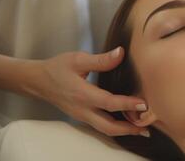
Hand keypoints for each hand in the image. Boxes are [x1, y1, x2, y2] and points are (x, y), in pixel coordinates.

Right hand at [30, 47, 148, 136]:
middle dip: (129, 128)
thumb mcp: (78, 59)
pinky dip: (115, 128)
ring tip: (141, 129)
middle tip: (146, 126)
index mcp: (82, 94)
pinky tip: (126, 124)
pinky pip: (100, 127)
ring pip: (105, 130)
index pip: (108, 103)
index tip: (143, 104)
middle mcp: (82, 109)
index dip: (127, 104)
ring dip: (124, 131)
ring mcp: (82, 116)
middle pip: (108, 126)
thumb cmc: (57, 68)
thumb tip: (120, 53)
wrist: (37, 81)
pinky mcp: (82, 117)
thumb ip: (101, 59)